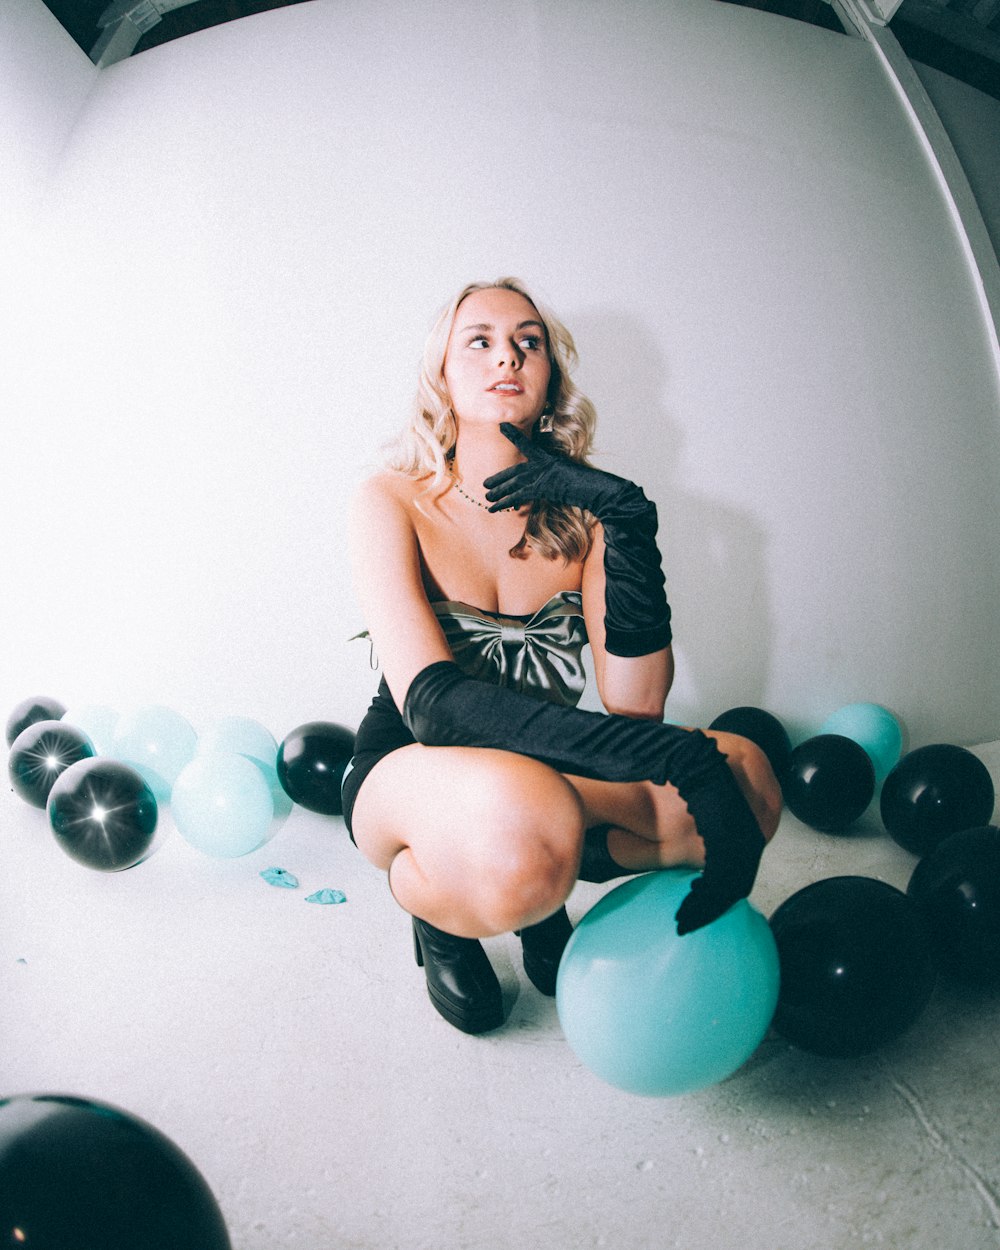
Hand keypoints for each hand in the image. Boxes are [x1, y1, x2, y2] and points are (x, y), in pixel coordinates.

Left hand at [483, 423, 626, 515]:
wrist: (597, 489)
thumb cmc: (587, 485)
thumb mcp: (570, 476)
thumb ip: (555, 478)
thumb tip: (545, 484)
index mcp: (550, 458)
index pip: (527, 445)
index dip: (513, 436)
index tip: (501, 427)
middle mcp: (545, 464)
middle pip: (516, 471)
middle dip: (500, 478)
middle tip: (485, 484)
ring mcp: (544, 475)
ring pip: (515, 483)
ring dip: (500, 492)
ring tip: (487, 498)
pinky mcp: (544, 487)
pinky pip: (520, 495)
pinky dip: (507, 501)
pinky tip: (497, 507)